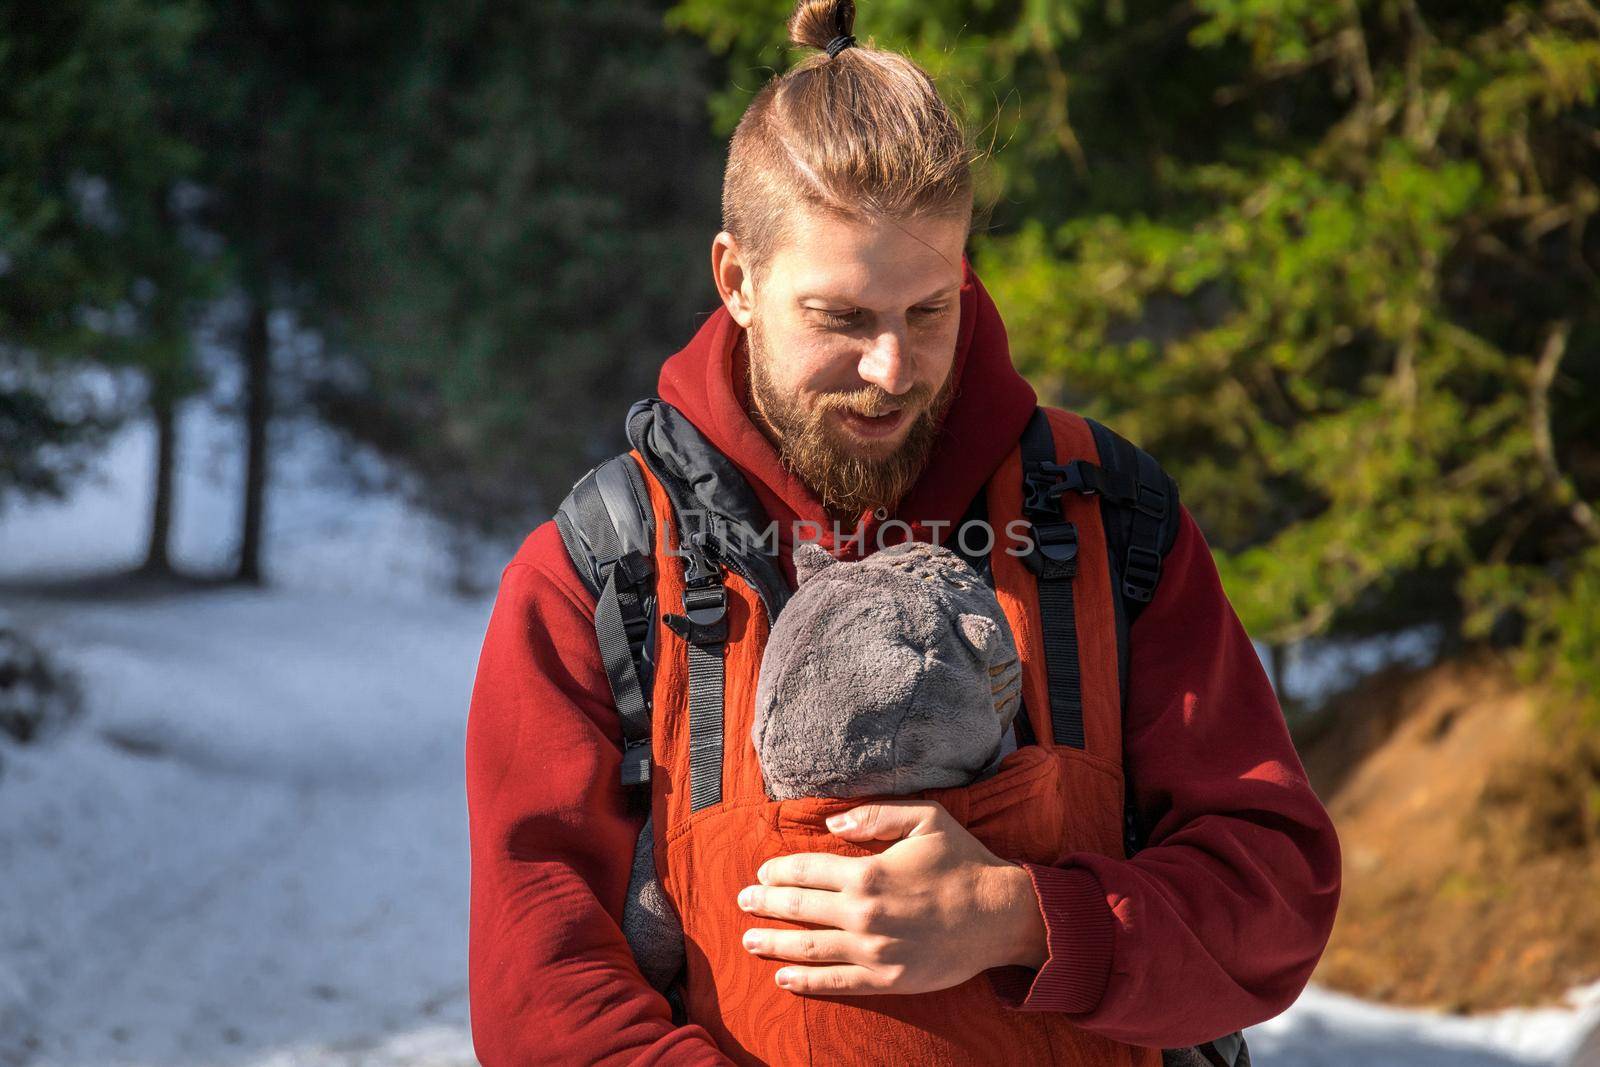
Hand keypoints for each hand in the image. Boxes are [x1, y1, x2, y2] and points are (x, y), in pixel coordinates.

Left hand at [736, 799, 1047, 995]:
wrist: (1000, 915)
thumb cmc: (963, 862)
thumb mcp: (925, 819)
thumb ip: (874, 815)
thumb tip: (830, 821)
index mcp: (868, 872)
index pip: (807, 870)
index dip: (779, 871)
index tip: (763, 873)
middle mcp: (864, 912)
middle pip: (799, 907)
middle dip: (765, 904)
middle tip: (742, 902)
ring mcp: (873, 949)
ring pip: (809, 946)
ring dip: (772, 942)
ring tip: (748, 939)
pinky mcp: (886, 978)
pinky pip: (836, 983)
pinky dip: (804, 981)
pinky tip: (782, 977)